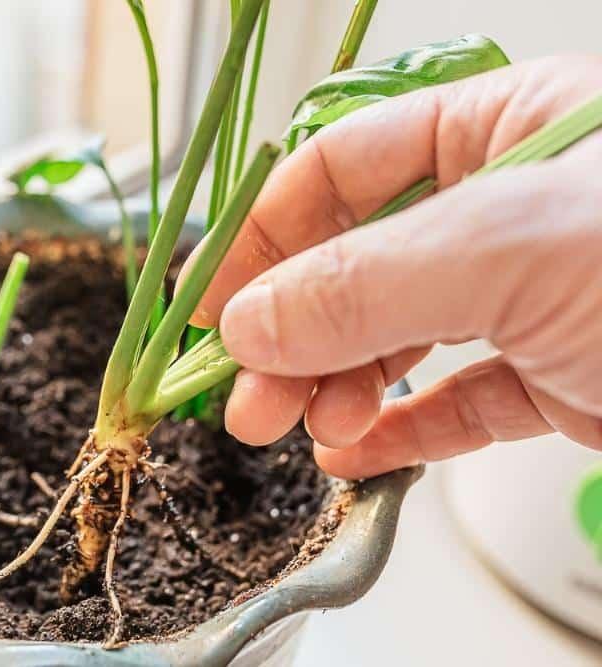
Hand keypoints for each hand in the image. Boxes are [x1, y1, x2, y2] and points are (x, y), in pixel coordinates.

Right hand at [187, 55, 601, 478]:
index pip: (342, 166)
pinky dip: (400, 430)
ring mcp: (535, 296)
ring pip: (399, 336)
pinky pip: (458, 400)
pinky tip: (353, 452)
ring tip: (302, 429)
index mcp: (504, 128)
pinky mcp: (564, 376)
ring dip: (334, 387)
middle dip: (294, 334)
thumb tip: (247, 324)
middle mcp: (509, 209)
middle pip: (358, 263)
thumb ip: (364, 285)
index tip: (212, 306)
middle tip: (249, 397)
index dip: (264, 235)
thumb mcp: (509, 249)